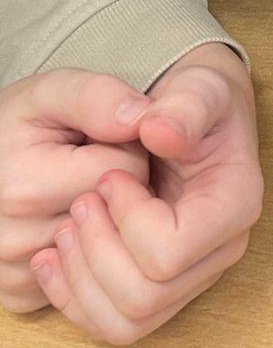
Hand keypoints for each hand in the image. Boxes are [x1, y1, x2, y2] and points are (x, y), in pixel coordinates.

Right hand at [1, 70, 147, 318]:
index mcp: (24, 185)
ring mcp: (13, 270)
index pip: (126, 172)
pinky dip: (88, 254)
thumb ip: (98, 97)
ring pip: (104, 248)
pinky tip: (72, 225)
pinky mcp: (16, 295)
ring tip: (79, 191)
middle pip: (118, 214)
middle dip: (123, 188)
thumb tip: (145, 119)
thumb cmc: (19, 122)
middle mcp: (12, 237)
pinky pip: (82, 279)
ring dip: (108, 221)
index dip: (130, 150)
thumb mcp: (54, 91)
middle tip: (93, 166)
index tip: (107, 140)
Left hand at [14, 43, 261, 341]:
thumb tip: (160, 131)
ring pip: (127, 321)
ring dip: (82, 280)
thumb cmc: (198, 102)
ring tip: (66, 229)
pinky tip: (54, 257)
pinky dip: (75, 298)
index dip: (126, 220)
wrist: (194, 116)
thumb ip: (184, 105)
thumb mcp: (198, 87)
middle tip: (80, 203)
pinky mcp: (164, 288)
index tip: (108, 177)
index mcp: (236, 205)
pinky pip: (114, 324)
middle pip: (145, 296)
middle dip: (96, 252)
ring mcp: (193, 276)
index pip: (169, 252)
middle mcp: (221, 250)